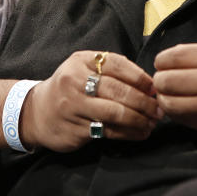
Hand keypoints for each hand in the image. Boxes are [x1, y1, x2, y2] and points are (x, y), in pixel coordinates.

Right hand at [20, 51, 160, 151]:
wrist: (37, 112)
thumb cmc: (70, 88)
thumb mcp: (84, 68)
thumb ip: (112, 70)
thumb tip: (149, 83)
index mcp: (81, 62)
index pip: (117, 65)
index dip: (140, 77)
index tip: (155, 88)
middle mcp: (75, 82)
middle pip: (118, 91)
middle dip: (144, 102)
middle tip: (159, 110)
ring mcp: (73, 107)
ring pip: (115, 113)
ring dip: (139, 119)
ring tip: (152, 122)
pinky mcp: (75, 129)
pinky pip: (108, 131)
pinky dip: (128, 133)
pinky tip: (139, 133)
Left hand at [153, 43, 196, 138]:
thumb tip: (174, 56)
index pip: (175, 57)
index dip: (161, 59)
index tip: (161, 62)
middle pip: (167, 81)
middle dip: (159, 80)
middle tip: (163, 80)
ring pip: (170, 105)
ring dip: (164, 99)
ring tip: (169, 96)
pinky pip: (184, 121)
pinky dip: (177, 114)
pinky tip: (181, 108)